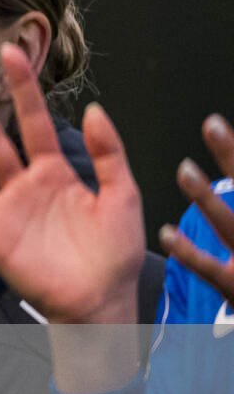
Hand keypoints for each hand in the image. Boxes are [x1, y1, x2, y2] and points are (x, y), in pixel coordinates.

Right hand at [0, 44, 143, 325]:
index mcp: (55, 173)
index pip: (34, 123)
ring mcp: (2, 212)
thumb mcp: (124, 196)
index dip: (23, 90)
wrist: (101, 301)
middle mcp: (22, 186)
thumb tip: (94, 110)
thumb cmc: (114, 253)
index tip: (10, 55)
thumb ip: (109, 154)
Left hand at [160, 113, 233, 307]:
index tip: (217, 123)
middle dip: (232, 157)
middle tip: (211, 124)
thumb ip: (231, 206)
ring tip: (184, 169)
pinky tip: (166, 234)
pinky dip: (191, 252)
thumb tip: (228, 175)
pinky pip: (212, 270)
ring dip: (208, 198)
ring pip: (232, 225)